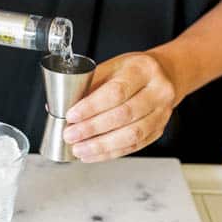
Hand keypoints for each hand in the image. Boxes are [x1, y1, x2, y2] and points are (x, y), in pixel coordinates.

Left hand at [63, 52, 177, 162]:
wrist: (165, 74)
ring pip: (131, 135)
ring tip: (79, 149)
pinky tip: (93, 154)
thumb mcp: (112, 67)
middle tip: (70, 135)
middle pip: (123, 115)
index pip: (116, 92)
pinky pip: (134, 146)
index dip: (91, 107)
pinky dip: (111, 153)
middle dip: (92, 128)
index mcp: (143, 70)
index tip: (71, 116)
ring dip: (101, 146)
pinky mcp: (159, 130)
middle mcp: (158, 91)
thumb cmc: (132, 71)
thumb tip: (56, 106)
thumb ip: (88, 86)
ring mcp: (162, 113)